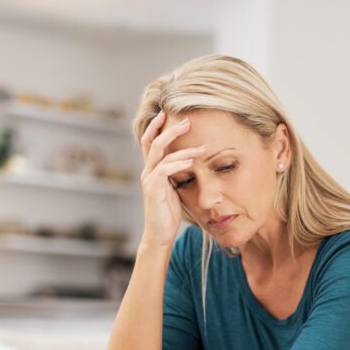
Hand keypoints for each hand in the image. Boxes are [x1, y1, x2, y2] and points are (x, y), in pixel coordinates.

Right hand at [139, 111, 206, 247]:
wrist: (160, 235)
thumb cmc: (169, 214)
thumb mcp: (175, 190)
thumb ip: (179, 175)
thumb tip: (192, 162)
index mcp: (152, 170)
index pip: (150, 142)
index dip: (157, 127)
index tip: (168, 114)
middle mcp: (148, 172)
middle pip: (153, 142)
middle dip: (169, 129)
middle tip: (187, 120)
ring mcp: (149, 180)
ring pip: (159, 153)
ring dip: (181, 146)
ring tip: (201, 146)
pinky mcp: (152, 189)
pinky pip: (164, 170)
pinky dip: (178, 164)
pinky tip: (191, 162)